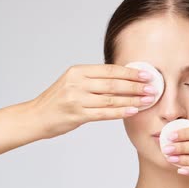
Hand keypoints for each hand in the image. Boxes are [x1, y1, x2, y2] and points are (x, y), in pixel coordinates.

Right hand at [29, 64, 155, 138]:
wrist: (35, 117)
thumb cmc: (57, 101)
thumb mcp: (72, 83)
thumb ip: (93, 80)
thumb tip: (123, 79)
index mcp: (78, 71)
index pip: (110, 70)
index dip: (130, 73)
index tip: (147, 75)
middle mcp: (77, 83)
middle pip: (113, 83)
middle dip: (136, 86)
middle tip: (153, 88)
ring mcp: (76, 99)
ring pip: (111, 98)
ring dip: (132, 99)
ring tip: (147, 100)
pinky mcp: (77, 114)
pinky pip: (104, 113)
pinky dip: (120, 112)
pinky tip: (133, 111)